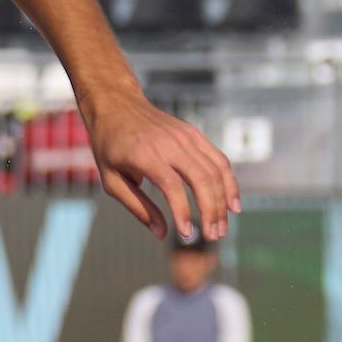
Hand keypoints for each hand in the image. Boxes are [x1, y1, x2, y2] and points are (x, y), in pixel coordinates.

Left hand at [83, 94, 238, 240]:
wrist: (116, 105)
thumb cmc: (109, 147)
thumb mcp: (112, 180)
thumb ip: (138, 207)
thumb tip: (162, 234)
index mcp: (144, 155)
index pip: (172, 187)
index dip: (183, 212)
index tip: (188, 235)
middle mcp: (169, 144)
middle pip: (201, 179)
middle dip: (211, 211)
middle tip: (213, 236)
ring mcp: (185, 137)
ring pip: (215, 171)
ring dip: (222, 201)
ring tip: (221, 227)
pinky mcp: (194, 134)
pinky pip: (218, 159)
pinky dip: (228, 182)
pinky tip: (232, 204)